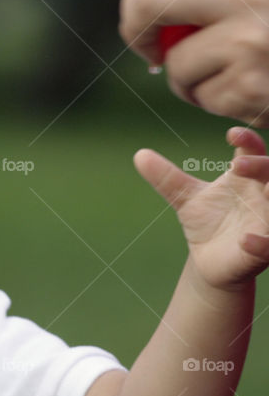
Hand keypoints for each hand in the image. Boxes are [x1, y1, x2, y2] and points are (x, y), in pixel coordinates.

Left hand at [119, 0, 268, 126]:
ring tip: (235, 72)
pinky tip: (253, 90)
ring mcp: (248, 44)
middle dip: (138, 33)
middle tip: (151, 51)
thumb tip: (149, 2)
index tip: (142, 23)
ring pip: (177, 68)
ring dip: (193, 80)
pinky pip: (205, 99)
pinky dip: (221, 101)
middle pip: (146, 4)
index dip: (136, 6)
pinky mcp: (251, 88)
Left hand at [135, 127, 268, 291]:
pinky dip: (262, 244)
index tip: (231, 134)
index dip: (248, 140)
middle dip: (262, 165)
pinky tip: (246, 241)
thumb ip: (167, 178)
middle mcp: (263, 195)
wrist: (209, 262)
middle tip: (238, 165)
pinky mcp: (266, 250)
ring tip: (262, 189)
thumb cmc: (206, 223)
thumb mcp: (185, 199)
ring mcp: (267, 222)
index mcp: (246, 178)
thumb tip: (140, 155)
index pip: (253, 151)